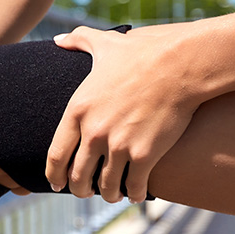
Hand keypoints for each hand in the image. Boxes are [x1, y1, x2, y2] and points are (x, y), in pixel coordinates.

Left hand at [46, 25, 203, 202]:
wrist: (180, 64)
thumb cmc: (143, 53)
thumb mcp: (105, 44)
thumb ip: (78, 40)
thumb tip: (58, 39)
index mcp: (78, 110)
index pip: (56, 155)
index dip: (54, 174)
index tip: (56, 183)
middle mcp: (93, 132)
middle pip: (78, 175)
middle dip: (80, 189)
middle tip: (84, 192)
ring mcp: (119, 146)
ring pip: (105, 185)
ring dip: (107, 194)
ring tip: (112, 194)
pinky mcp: (145, 156)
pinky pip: (133, 186)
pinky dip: (134, 194)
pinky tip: (136, 194)